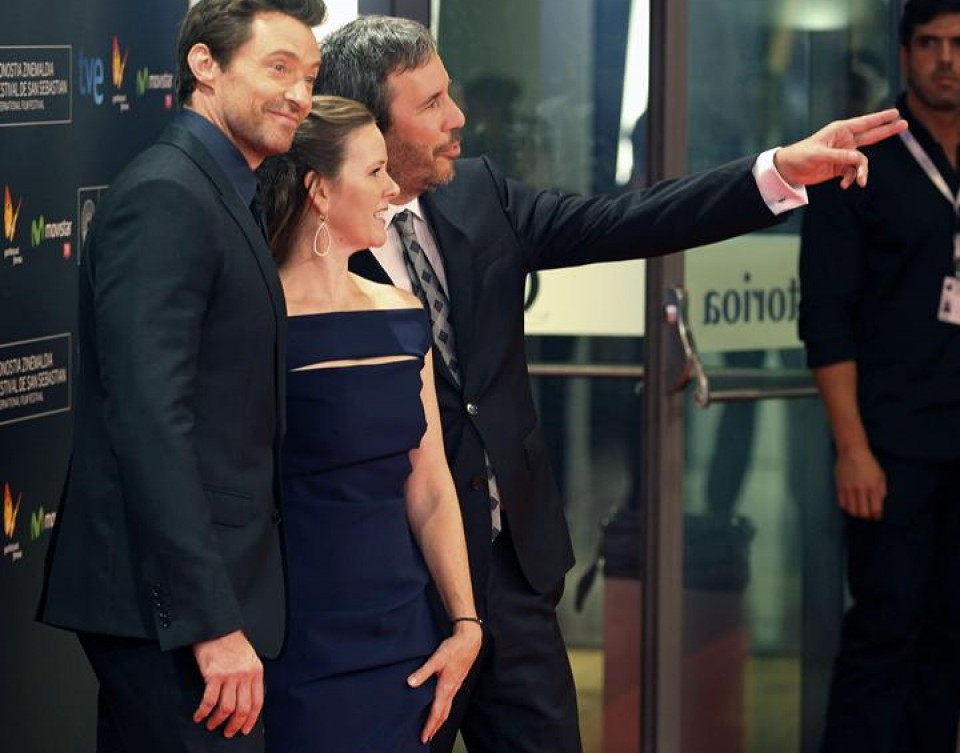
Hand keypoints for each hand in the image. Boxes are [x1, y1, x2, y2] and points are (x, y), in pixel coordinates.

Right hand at [191, 630, 263, 737]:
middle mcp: (245, 675)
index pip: (257, 702)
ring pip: (226, 708)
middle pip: (243, 709)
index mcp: (256, 672)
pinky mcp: (214, 675)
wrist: (218, 627)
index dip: (251, 719)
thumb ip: (249, 677)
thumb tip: (246, 698)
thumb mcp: (249, 658)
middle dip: (235, 724)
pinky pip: (209, 701)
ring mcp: (230, 676)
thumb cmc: (231, 641)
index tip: (245, 729)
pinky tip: (199, 715)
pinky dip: (204, 711)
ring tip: (212, 724)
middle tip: (228, 732)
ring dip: (218, 720)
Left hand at [408, 622, 482, 743]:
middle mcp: (452, 690)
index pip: (437, 712)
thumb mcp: (436, 658)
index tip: (424, 737)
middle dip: (435, 727)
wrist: (470, 641)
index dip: (429, 726)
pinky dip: (444, 710)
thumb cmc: (454, 649)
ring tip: (433, 727)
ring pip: (448, 709)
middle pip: (443, 715)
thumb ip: (423, 671)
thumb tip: (410, 683)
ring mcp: (456, 686)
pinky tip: (442, 708)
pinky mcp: (457, 682)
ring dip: (440, 720)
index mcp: (446, 687)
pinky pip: (450, 702)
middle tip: (427, 738)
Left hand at [774, 108, 907, 188]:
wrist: (788, 170)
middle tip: (905, 124)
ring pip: (862, 161)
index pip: (865, 122)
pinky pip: (853, 172)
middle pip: (871, 135)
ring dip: (862, 172)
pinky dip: (851, 179)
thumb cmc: (800, 155)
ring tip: (860, 182)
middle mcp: (845, 140)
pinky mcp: (840, 167)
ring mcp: (843, 154)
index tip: (896, 112)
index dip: (881, 118)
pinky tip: (844, 185)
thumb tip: (858, 159)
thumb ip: (840, 156)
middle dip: (887, 130)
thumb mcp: (819, 155)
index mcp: (840, 130)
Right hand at [835, 447, 886, 519]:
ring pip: (851, 510)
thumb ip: (881, 490)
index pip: (875, 509)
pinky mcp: (840, 487)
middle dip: (866, 516)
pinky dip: (846, 507)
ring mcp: (849, 489)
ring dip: (856, 513)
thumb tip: (879, 502)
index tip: (876, 516)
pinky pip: (842, 503)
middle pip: (863, 513)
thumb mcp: (880, 475)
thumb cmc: (869, 463)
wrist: (852, 452)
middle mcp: (861, 490)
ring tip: (858, 509)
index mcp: (873, 487)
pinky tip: (850, 503)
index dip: (877, 516)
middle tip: (867, 513)